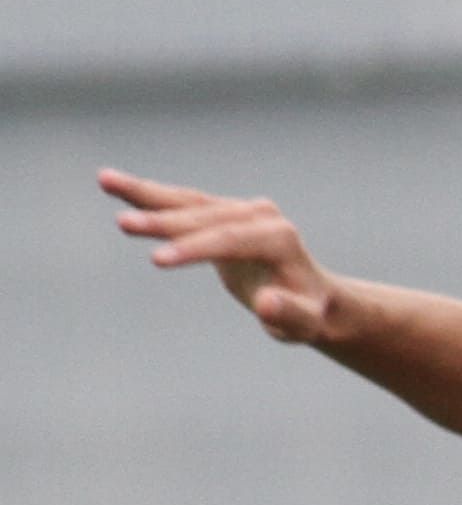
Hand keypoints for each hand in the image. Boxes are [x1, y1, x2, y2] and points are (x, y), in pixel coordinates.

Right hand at [103, 169, 349, 341]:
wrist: (314, 298)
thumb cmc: (308, 316)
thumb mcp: (304, 324)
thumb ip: (288, 314)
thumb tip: (267, 303)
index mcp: (279, 238)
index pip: (230, 241)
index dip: (193, 250)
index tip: (157, 262)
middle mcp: (261, 216)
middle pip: (205, 218)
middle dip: (163, 222)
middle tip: (123, 224)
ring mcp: (242, 210)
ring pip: (188, 202)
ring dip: (145, 194)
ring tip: (105, 180)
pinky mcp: (224, 212)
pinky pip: (183, 203)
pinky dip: (149, 194)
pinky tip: (113, 183)